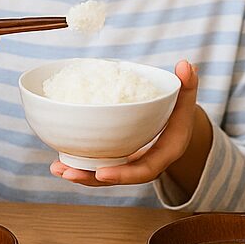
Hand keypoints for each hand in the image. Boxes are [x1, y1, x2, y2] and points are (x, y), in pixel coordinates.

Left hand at [51, 61, 203, 187]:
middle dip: (91, 179)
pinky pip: (98, 166)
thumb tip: (185, 64)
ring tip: (57, 168)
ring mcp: (129, 164)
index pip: (144, 171)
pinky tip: (58, 161)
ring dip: (79, 174)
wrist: (176, 128)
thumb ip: (188, 84)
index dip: (123, 174)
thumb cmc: (180, 112)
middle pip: (117, 178)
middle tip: (68, 172)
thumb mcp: (187, 98)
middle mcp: (145, 165)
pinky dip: (79, 164)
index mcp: (163, 154)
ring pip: (103, 175)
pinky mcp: (117, 159)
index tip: (102, 173)